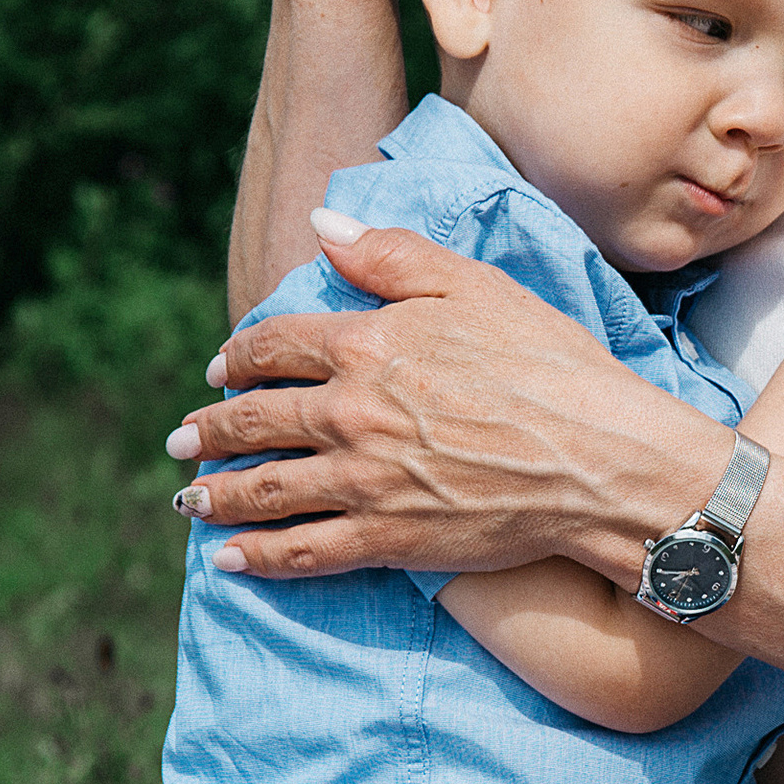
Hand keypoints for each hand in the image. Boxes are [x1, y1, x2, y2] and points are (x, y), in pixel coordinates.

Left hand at [166, 217, 719, 581]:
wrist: (600, 458)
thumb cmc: (552, 366)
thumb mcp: (476, 286)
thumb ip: (392, 255)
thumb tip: (322, 223)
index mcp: (368, 344)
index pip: (276, 347)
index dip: (240, 357)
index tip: (221, 369)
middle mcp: (351, 413)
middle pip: (256, 421)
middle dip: (209, 430)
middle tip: (182, 439)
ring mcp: (364, 481)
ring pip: (266, 489)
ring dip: (217, 494)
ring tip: (189, 498)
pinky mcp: (387, 539)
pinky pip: (303, 551)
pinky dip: (258, 556)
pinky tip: (229, 560)